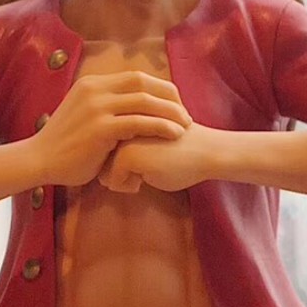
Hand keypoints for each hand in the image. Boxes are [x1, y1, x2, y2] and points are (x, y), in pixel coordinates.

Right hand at [37, 69, 190, 186]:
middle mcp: (96, 89)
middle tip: (185, 114)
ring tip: (186, 125)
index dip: (160, 88)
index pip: (136, 77)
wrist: (39, 160)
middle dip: (170, 97)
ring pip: (145, 101)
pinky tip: (174, 135)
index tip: (175, 105)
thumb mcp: (83, 114)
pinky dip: (161, 127)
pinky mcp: (101, 128)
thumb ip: (104, 107)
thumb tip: (129, 107)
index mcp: (93, 83)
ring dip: (170, 112)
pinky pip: (139, 122)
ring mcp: (97, 107)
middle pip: (144, 83)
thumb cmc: (64, 144)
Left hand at [100, 122, 224, 192]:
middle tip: (151, 164)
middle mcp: (117, 126)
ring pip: (105, 175)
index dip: (124, 165)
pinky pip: (114, 183)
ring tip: (150, 169)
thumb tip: (100, 177)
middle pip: (102, 164)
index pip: (104, 154)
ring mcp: (120, 139)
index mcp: (121, 119)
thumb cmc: (178, 153)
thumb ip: (122, 154)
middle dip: (122, 174)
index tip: (150, 156)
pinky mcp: (127, 155)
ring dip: (126, 180)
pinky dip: (130, 186)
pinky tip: (151, 175)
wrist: (205, 151)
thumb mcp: (146, 147)